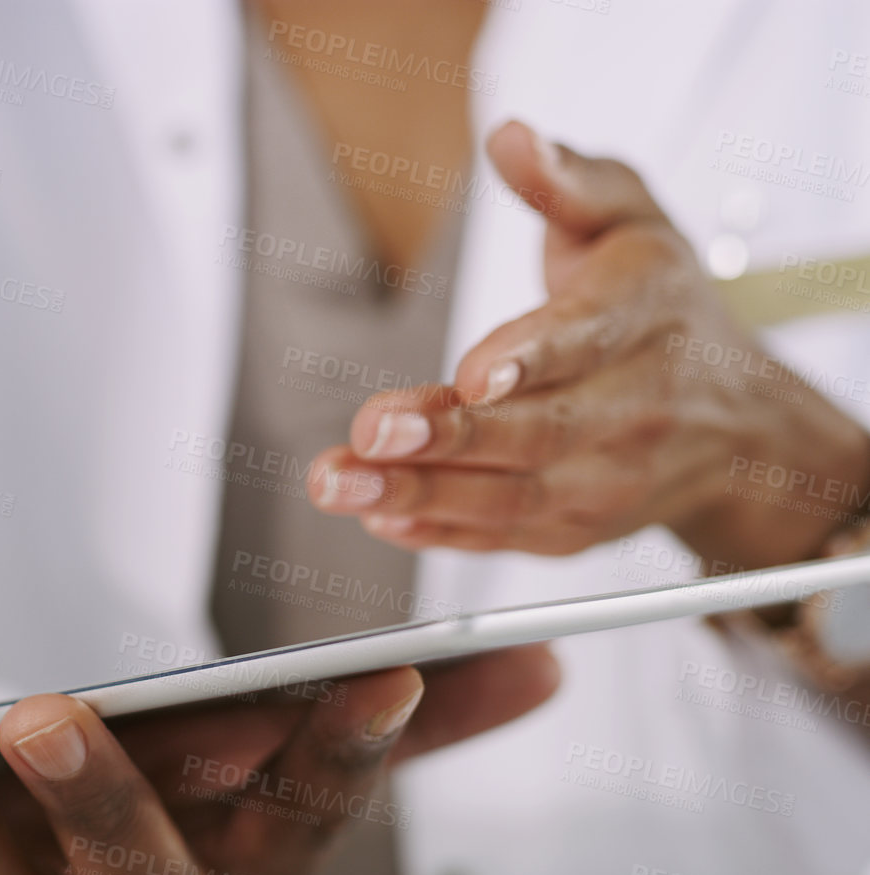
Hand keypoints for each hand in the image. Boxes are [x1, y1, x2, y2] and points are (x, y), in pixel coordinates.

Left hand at [306, 120, 869, 569]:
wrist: (736, 419)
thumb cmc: (660, 301)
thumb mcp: (630, 216)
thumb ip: (566, 179)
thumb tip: (510, 137)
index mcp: (645, 315)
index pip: (585, 339)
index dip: (529, 358)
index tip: (470, 371)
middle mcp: (633, 407)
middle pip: (537, 431)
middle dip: (448, 436)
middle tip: (369, 431)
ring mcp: (606, 478)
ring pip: (511, 495)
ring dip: (418, 494)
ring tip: (338, 482)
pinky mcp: (576, 528)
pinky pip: (504, 536)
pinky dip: (439, 533)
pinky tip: (377, 517)